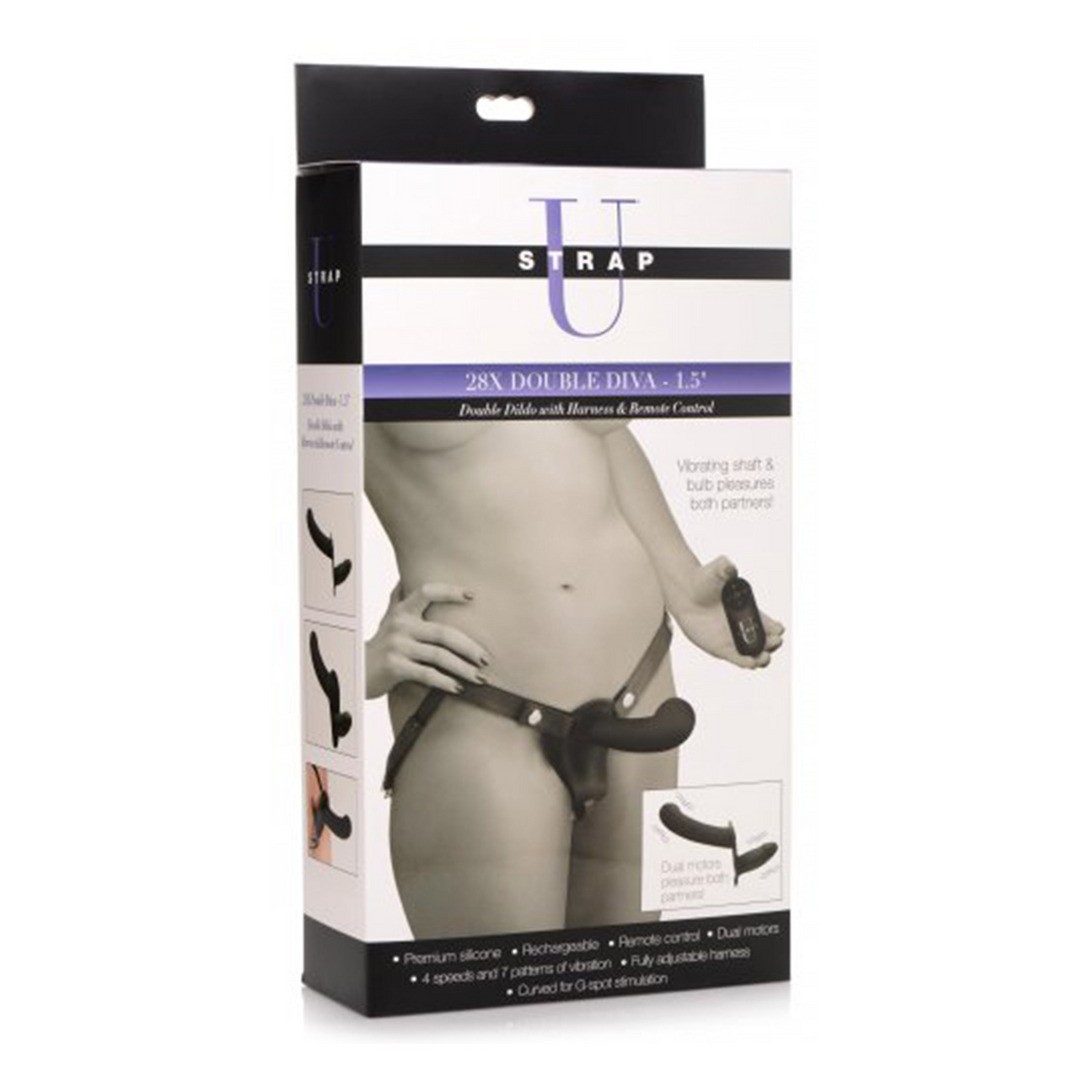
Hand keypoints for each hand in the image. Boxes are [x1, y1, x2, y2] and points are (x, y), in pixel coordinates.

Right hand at [365, 582, 490, 698]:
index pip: (428, 592)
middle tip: (486, 659)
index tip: (472, 596)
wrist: (356, 670)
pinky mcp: (394, 667)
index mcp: (403, 611)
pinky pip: (427, 674)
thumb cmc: (379, 644)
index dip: (450, 591)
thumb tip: (405, 579)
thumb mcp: (388, 618)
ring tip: (479, 677)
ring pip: (439, 656)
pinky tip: (458, 688)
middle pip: (443, 632)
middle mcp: (400, 625)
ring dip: (463, 668)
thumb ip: (399, 599)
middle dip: (469, 647)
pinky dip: (445, 682)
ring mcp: (397, 646)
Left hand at [671, 557, 784, 668]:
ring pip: (755, 653)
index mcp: (750, 611)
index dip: (775, 628)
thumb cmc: (704, 581)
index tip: (776, 629)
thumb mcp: (716, 572)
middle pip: (766, 640)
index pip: (769, 624)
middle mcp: (744, 626)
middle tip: (771, 641)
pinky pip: (738, 659)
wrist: (685, 594)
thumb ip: (725, 568)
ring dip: (762, 657)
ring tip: (762, 657)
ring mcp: (734, 639)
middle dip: (772, 643)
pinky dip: (747, 662)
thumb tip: (728, 566)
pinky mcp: (721, 648)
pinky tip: (751, 663)